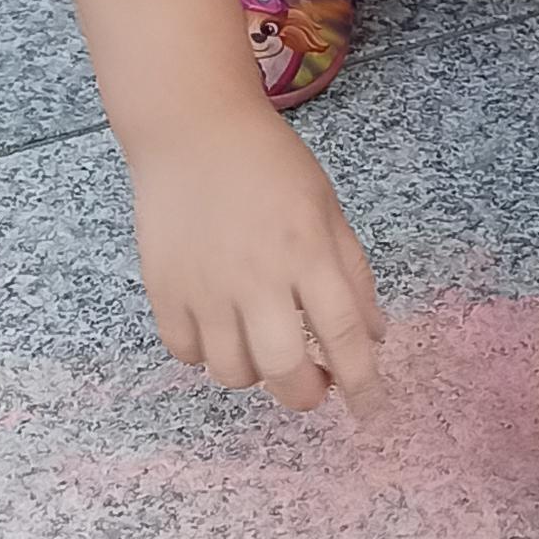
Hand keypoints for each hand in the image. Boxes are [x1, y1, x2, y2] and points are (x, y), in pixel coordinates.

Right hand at [131, 105, 383, 412]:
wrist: (192, 129)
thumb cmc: (268, 164)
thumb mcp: (327, 208)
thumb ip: (353, 274)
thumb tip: (374, 337)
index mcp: (307, 252)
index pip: (344, 336)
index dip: (363, 383)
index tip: (371, 409)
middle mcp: (257, 277)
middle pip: (285, 370)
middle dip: (306, 394)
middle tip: (313, 383)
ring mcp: (205, 286)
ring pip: (232, 372)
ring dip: (255, 373)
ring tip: (262, 345)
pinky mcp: (164, 289)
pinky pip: (186, 353)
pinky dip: (206, 353)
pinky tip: (219, 327)